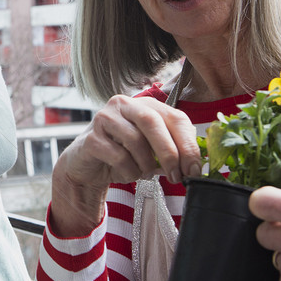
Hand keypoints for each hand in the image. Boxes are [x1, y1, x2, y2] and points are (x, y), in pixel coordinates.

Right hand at [50, 95, 198, 235]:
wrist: (86, 166)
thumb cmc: (122, 155)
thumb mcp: (151, 152)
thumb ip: (171, 152)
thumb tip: (193, 166)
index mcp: (145, 104)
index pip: (174, 117)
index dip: (188, 144)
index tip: (194, 169)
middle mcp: (124, 105)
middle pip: (152, 122)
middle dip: (169, 153)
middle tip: (176, 176)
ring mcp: (104, 118)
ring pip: (135, 140)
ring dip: (145, 165)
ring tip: (144, 174)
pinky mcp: (91, 138)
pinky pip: (118, 157)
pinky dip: (129, 171)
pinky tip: (127, 174)